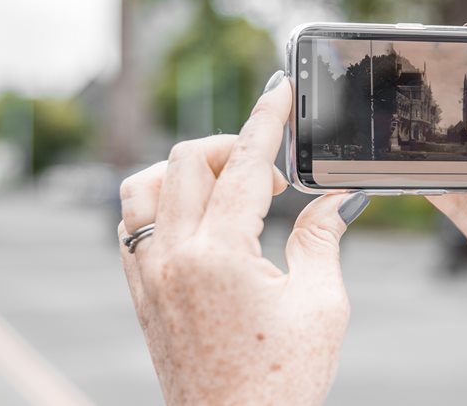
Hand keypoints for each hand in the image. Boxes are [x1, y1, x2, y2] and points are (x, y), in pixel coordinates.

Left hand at [117, 71, 369, 405]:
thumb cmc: (281, 383)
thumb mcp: (320, 307)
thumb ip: (323, 240)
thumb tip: (335, 200)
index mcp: (219, 256)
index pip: (246, 165)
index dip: (268, 120)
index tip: (279, 91)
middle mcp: (171, 258)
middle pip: (189, 161)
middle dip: (234, 147)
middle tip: (274, 171)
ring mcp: (147, 276)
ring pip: (144, 185)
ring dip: (186, 170)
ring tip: (228, 190)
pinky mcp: (140, 294)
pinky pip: (131, 224)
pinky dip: (159, 202)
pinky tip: (195, 218)